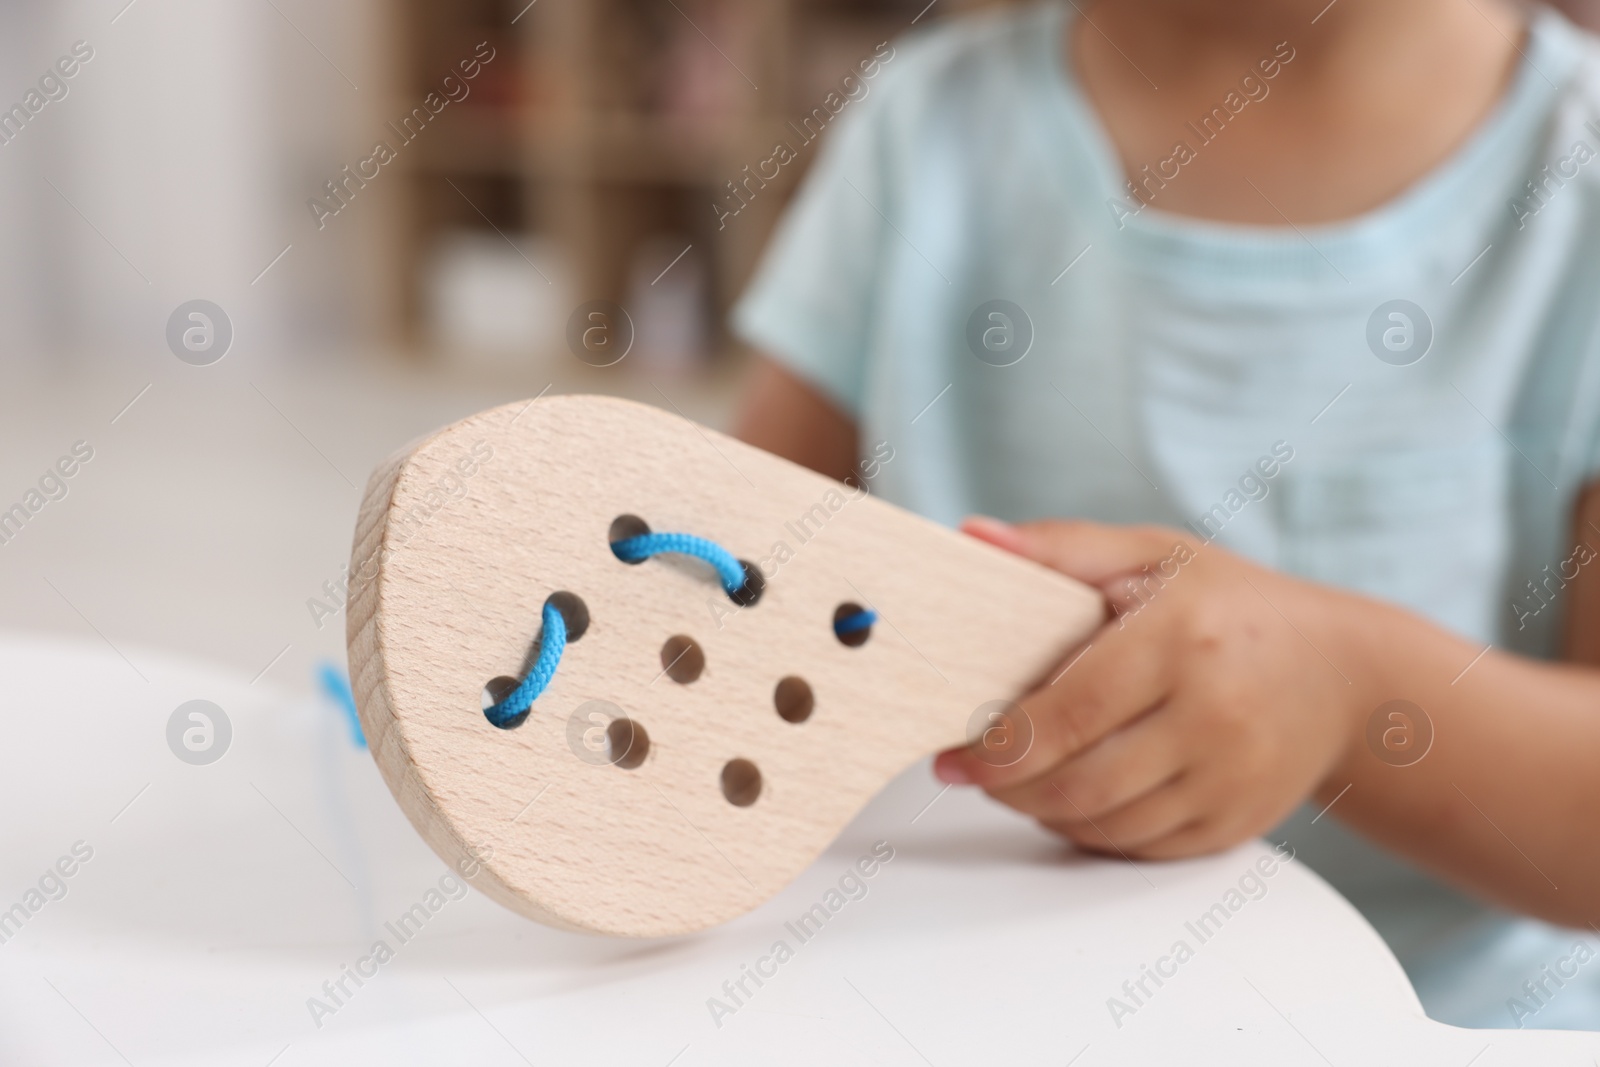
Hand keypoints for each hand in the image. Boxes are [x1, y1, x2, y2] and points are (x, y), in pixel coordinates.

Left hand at [936, 518, 1367, 858]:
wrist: (1343, 675)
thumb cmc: (1234, 606)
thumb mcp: (1155, 554)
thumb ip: (1061, 547)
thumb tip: (972, 536)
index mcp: (1182, 640)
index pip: (1072, 713)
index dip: (1003, 746)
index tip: (956, 756)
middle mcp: (1213, 716)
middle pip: (1082, 784)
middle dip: (1010, 789)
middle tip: (973, 772)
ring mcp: (1229, 779)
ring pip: (1105, 825)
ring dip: (1042, 813)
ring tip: (1016, 781)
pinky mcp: (1233, 824)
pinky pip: (1139, 846)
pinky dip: (1090, 832)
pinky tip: (1069, 800)